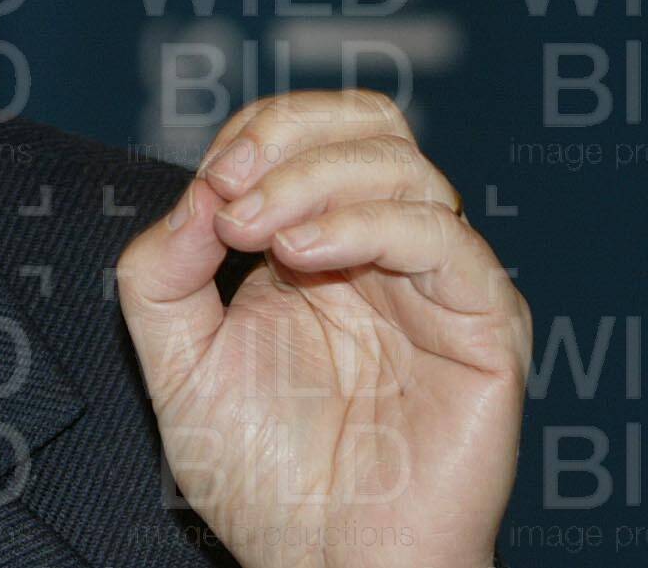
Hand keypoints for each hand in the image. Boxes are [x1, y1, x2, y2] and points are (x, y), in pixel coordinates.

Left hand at [117, 90, 529, 567]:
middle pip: (371, 124)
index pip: (309, 132)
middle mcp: (388, 253)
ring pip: (407, 167)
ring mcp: (440, 285)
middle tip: (234, 191)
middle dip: (292, 135)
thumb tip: (196, 192)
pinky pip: (444, 238)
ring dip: (317, 179)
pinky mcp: (485, 327)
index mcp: (322, 245)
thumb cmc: (260, 477)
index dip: (256, 135)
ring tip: (260, 234)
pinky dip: (368, 223)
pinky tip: (305, 255)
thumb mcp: (176, 357)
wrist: (320, 567)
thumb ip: (162, 270)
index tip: (210, 188)